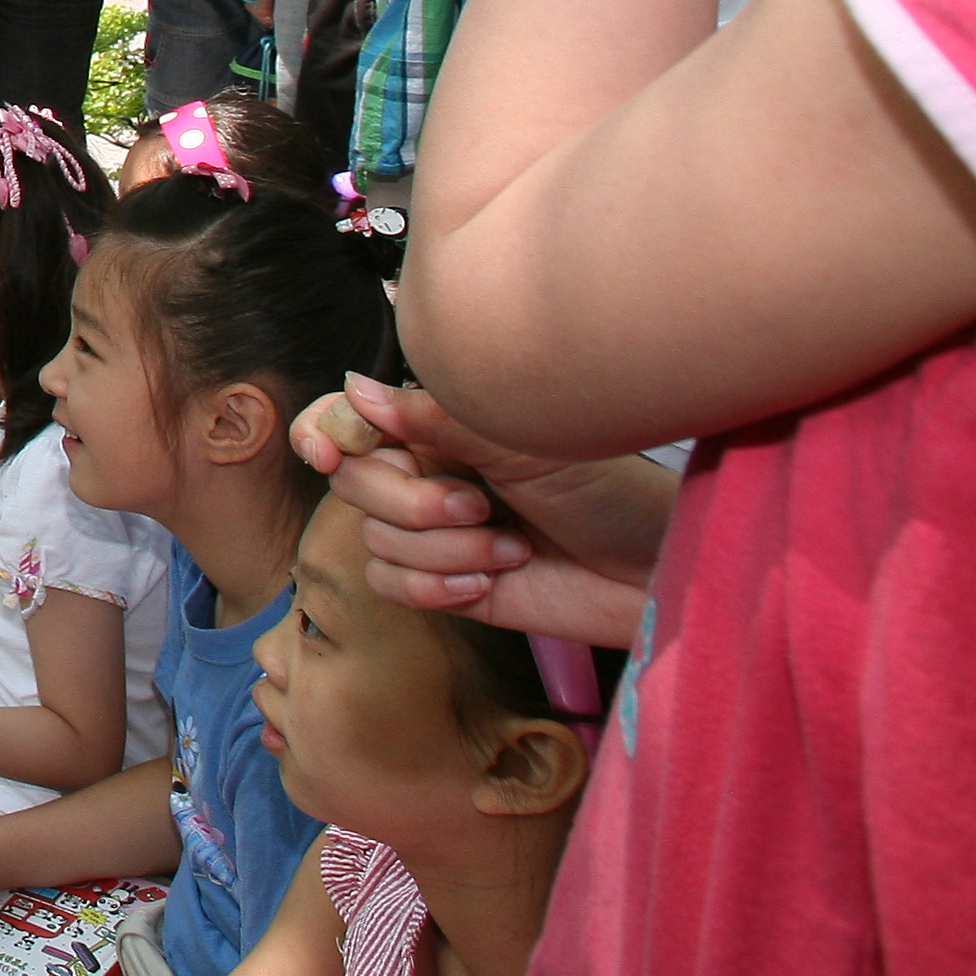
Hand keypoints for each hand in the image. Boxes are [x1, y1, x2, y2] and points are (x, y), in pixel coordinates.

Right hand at [293, 375, 661, 647]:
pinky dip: (437, 587)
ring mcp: (433, 533)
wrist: (651, 573)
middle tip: (479, 505)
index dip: (324, 432)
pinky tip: (490, 583)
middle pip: (352, 483)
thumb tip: (354, 389)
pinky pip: (390, 585)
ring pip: (375, 539)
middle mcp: (428, 473)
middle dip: (412, 503)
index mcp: (441, 425)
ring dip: (446, 551)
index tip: (329, 453)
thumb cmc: (608, 492)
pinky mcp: (443, 585)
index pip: (349, 419)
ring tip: (512, 548)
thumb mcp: (523, 440)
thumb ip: (434, 416)